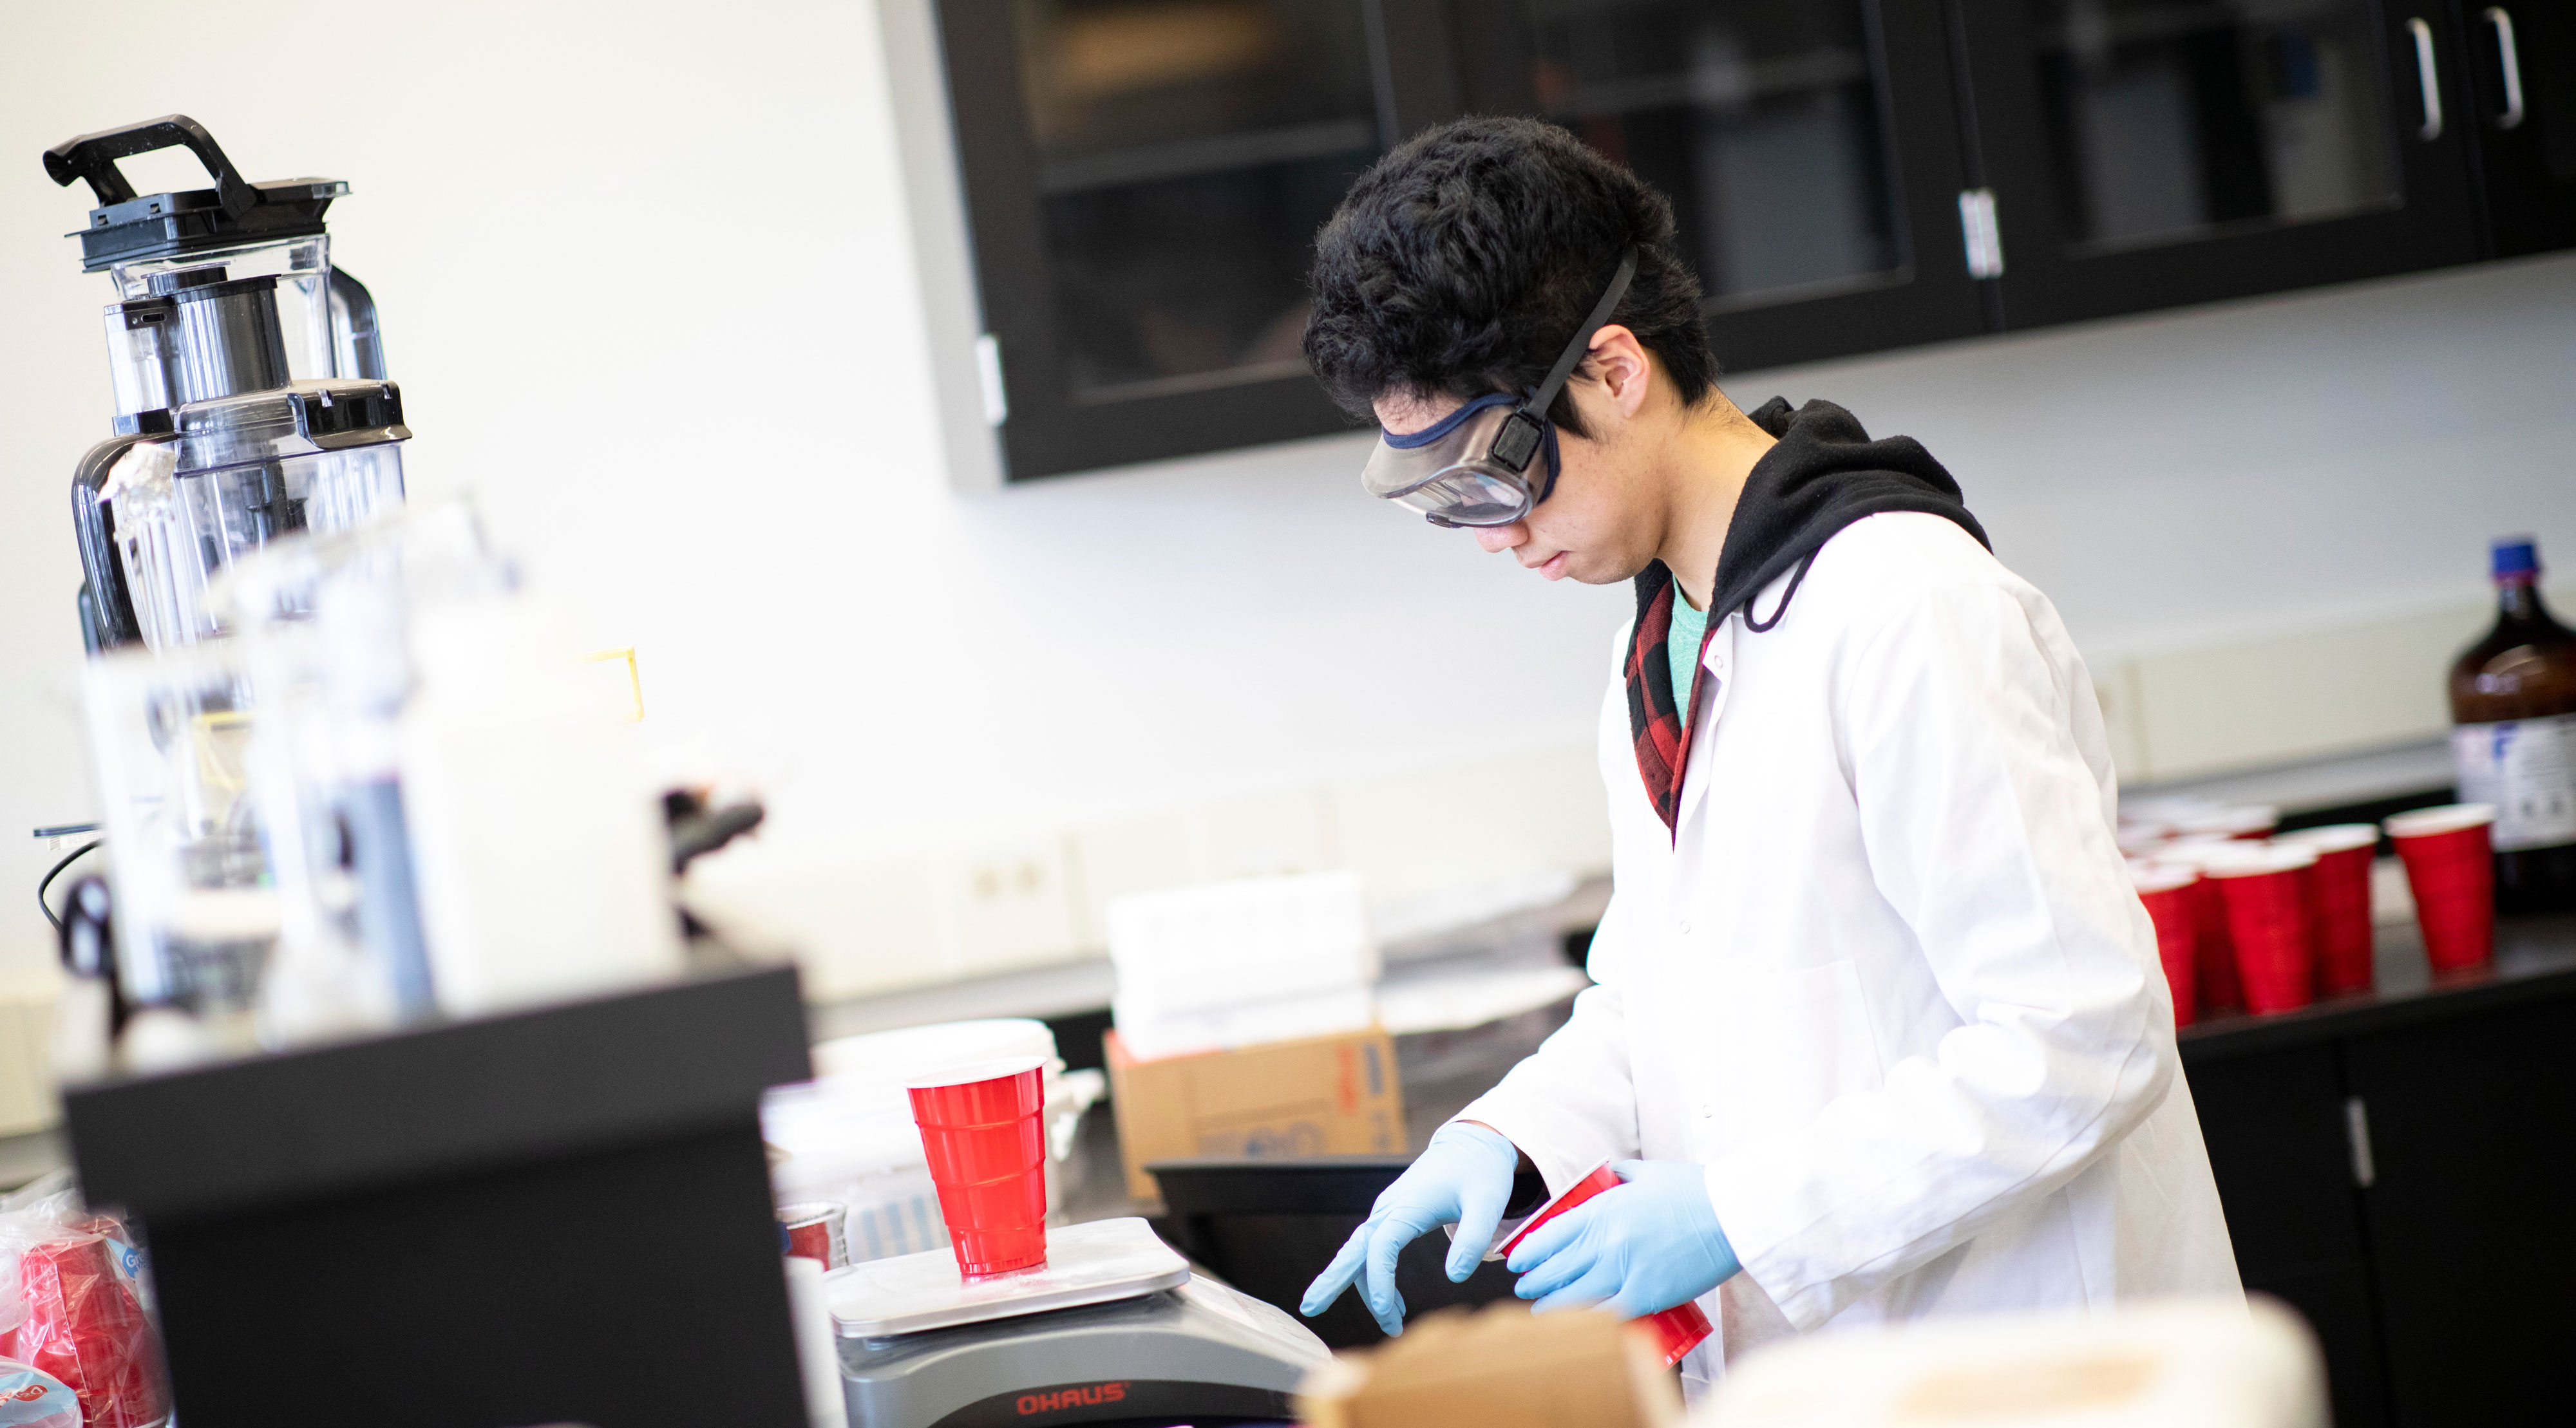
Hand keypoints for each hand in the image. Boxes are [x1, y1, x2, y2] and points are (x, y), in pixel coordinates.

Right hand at [1300, 1121, 1519, 1336]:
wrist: (1473, 1143)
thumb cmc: (1481, 1171)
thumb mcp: (1488, 1203)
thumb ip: (1473, 1239)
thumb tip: (1454, 1277)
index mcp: (1407, 1206)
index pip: (1380, 1249)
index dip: (1380, 1283)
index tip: (1389, 1314)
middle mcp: (1389, 1208)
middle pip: (1352, 1250)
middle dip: (1331, 1281)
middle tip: (1309, 1309)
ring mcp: (1388, 1211)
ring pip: (1362, 1253)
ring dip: (1366, 1289)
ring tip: (1391, 1326)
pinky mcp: (1394, 1214)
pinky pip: (1375, 1249)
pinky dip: (1376, 1277)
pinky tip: (1394, 1304)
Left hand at [1505, 1159, 1737, 1318]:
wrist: (1731, 1216)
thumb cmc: (1693, 1191)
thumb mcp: (1647, 1173)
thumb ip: (1621, 1176)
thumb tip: (1610, 1176)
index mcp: (1602, 1210)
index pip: (1551, 1235)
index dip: (1529, 1251)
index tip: (1517, 1260)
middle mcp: (1606, 1242)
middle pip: (1557, 1268)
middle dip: (1535, 1281)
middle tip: (1523, 1287)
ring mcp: (1625, 1271)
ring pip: (1574, 1297)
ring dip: (1551, 1305)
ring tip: (1537, 1311)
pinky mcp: (1647, 1296)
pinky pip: (1607, 1315)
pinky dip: (1587, 1321)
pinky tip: (1575, 1326)